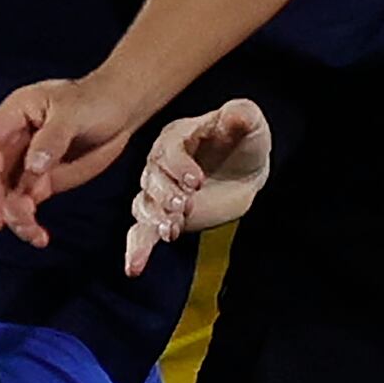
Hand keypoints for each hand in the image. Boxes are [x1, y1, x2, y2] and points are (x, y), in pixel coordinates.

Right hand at [0, 75, 148, 247]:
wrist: (122, 110)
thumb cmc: (96, 100)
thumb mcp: (75, 112)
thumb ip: (53, 139)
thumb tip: (34, 166)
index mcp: (16, 114)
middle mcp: (14, 141)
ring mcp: (26, 164)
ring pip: (7, 195)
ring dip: (13, 216)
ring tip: (32, 231)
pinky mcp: (42, 183)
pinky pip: (26, 205)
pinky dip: (29, 223)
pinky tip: (40, 237)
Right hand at [126, 100, 273, 275]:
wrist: (245, 171)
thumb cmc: (244, 140)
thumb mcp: (250, 123)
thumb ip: (242, 115)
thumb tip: (235, 114)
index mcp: (176, 137)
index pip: (168, 151)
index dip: (178, 166)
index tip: (196, 181)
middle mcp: (160, 164)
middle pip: (151, 180)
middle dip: (165, 195)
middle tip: (184, 206)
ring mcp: (159, 193)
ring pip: (144, 206)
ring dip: (155, 219)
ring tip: (172, 231)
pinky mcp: (164, 218)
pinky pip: (141, 233)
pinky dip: (137, 250)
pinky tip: (134, 268)